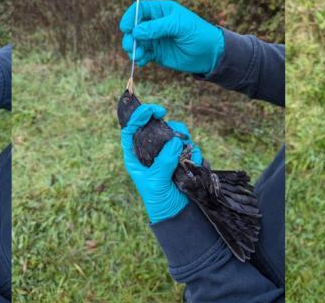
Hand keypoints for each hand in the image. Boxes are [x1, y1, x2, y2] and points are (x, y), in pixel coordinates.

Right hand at [119, 0, 224, 74]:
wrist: (209, 54)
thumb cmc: (198, 33)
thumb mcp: (179, 26)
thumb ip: (157, 27)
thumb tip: (136, 31)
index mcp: (161, 10)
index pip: (139, 9)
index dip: (130, 17)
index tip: (126, 28)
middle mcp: (155, 24)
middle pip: (133, 27)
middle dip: (129, 36)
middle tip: (130, 46)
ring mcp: (154, 39)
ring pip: (135, 42)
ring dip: (132, 49)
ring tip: (138, 56)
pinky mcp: (156, 53)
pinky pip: (142, 55)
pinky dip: (139, 58)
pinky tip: (143, 62)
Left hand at [120, 104, 202, 222]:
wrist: (176, 213)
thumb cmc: (159, 199)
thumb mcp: (156, 181)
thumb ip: (163, 161)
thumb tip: (175, 141)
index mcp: (135, 156)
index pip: (131, 129)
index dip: (139, 116)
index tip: (152, 110)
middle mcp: (150, 152)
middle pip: (157, 127)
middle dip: (169, 127)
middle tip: (178, 132)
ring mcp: (167, 154)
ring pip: (175, 134)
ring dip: (184, 140)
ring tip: (187, 156)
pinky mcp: (181, 158)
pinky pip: (189, 146)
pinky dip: (193, 152)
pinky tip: (193, 164)